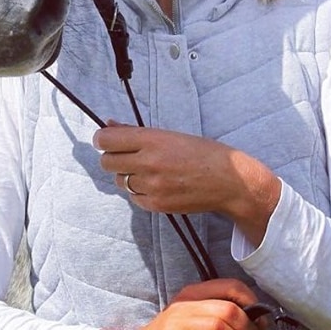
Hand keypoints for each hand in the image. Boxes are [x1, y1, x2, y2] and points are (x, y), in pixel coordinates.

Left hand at [93, 124, 280, 245]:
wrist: (228, 181)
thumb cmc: (202, 152)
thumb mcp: (171, 134)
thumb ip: (136, 132)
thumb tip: (109, 125)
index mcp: (153, 140)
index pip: (107, 140)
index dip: (102, 139)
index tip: (106, 139)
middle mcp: (149, 163)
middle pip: (107, 162)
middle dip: (112, 157)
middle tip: (126, 155)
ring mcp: (152, 186)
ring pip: (119, 181)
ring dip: (127, 175)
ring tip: (148, 170)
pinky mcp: (156, 205)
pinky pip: (133, 197)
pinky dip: (139, 191)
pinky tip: (157, 184)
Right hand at [142, 279, 259, 329]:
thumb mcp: (191, 315)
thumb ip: (216, 308)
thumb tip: (257, 318)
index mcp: (191, 294)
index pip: (231, 286)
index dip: (253, 303)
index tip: (264, 321)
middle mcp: (183, 306)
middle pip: (229, 311)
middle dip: (249, 328)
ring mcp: (177, 323)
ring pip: (219, 325)